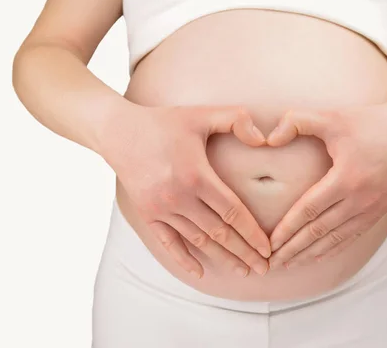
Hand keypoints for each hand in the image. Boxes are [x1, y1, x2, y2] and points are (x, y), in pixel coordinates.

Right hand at [99, 103, 270, 277]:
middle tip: (264, 268)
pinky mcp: (147, 214)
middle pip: (219, 233)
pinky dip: (184, 259)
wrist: (118, 132)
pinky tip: (200, 272)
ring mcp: (161, 209)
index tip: (268, 249)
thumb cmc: (164, 122)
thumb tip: (264, 138)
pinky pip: (169, 242)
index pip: (232, 213)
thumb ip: (236, 119)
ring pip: (198, 241)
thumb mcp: (201, 114)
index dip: (252, 233)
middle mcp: (179, 198)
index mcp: (197, 176)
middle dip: (244, 253)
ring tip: (242, 271)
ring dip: (222, 258)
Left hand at [266, 100, 386, 268]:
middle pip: (319, 231)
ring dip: (310, 254)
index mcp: (346, 179)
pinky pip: (352, 236)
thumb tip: (269, 139)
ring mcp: (372, 208)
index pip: (309, 211)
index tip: (269, 243)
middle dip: (293, 249)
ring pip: (335, 239)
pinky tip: (317, 256)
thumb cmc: (368, 122)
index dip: (287, 229)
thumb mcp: (331, 117)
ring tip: (289, 264)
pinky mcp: (380, 211)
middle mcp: (361, 199)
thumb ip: (296, 122)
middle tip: (272, 263)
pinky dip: (332, 249)